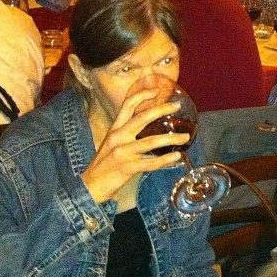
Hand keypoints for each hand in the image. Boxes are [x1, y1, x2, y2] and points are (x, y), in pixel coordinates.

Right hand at [81, 89, 188, 204]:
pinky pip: (151, 162)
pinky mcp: (127, 167)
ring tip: (185, 136)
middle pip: (142, 117)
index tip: (157, 90)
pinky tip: (177, 156)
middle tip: (177, 105)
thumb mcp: (114, 144)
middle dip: (161, 109)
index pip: (128, 105)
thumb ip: (129, 134)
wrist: (91, 187)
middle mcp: (118, 137)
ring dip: (171, 138)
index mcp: (115, 129)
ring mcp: (122, 152)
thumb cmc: (106, 165)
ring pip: (151, 141)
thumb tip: (153, 128)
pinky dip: (166, 160)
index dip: (142, 94)